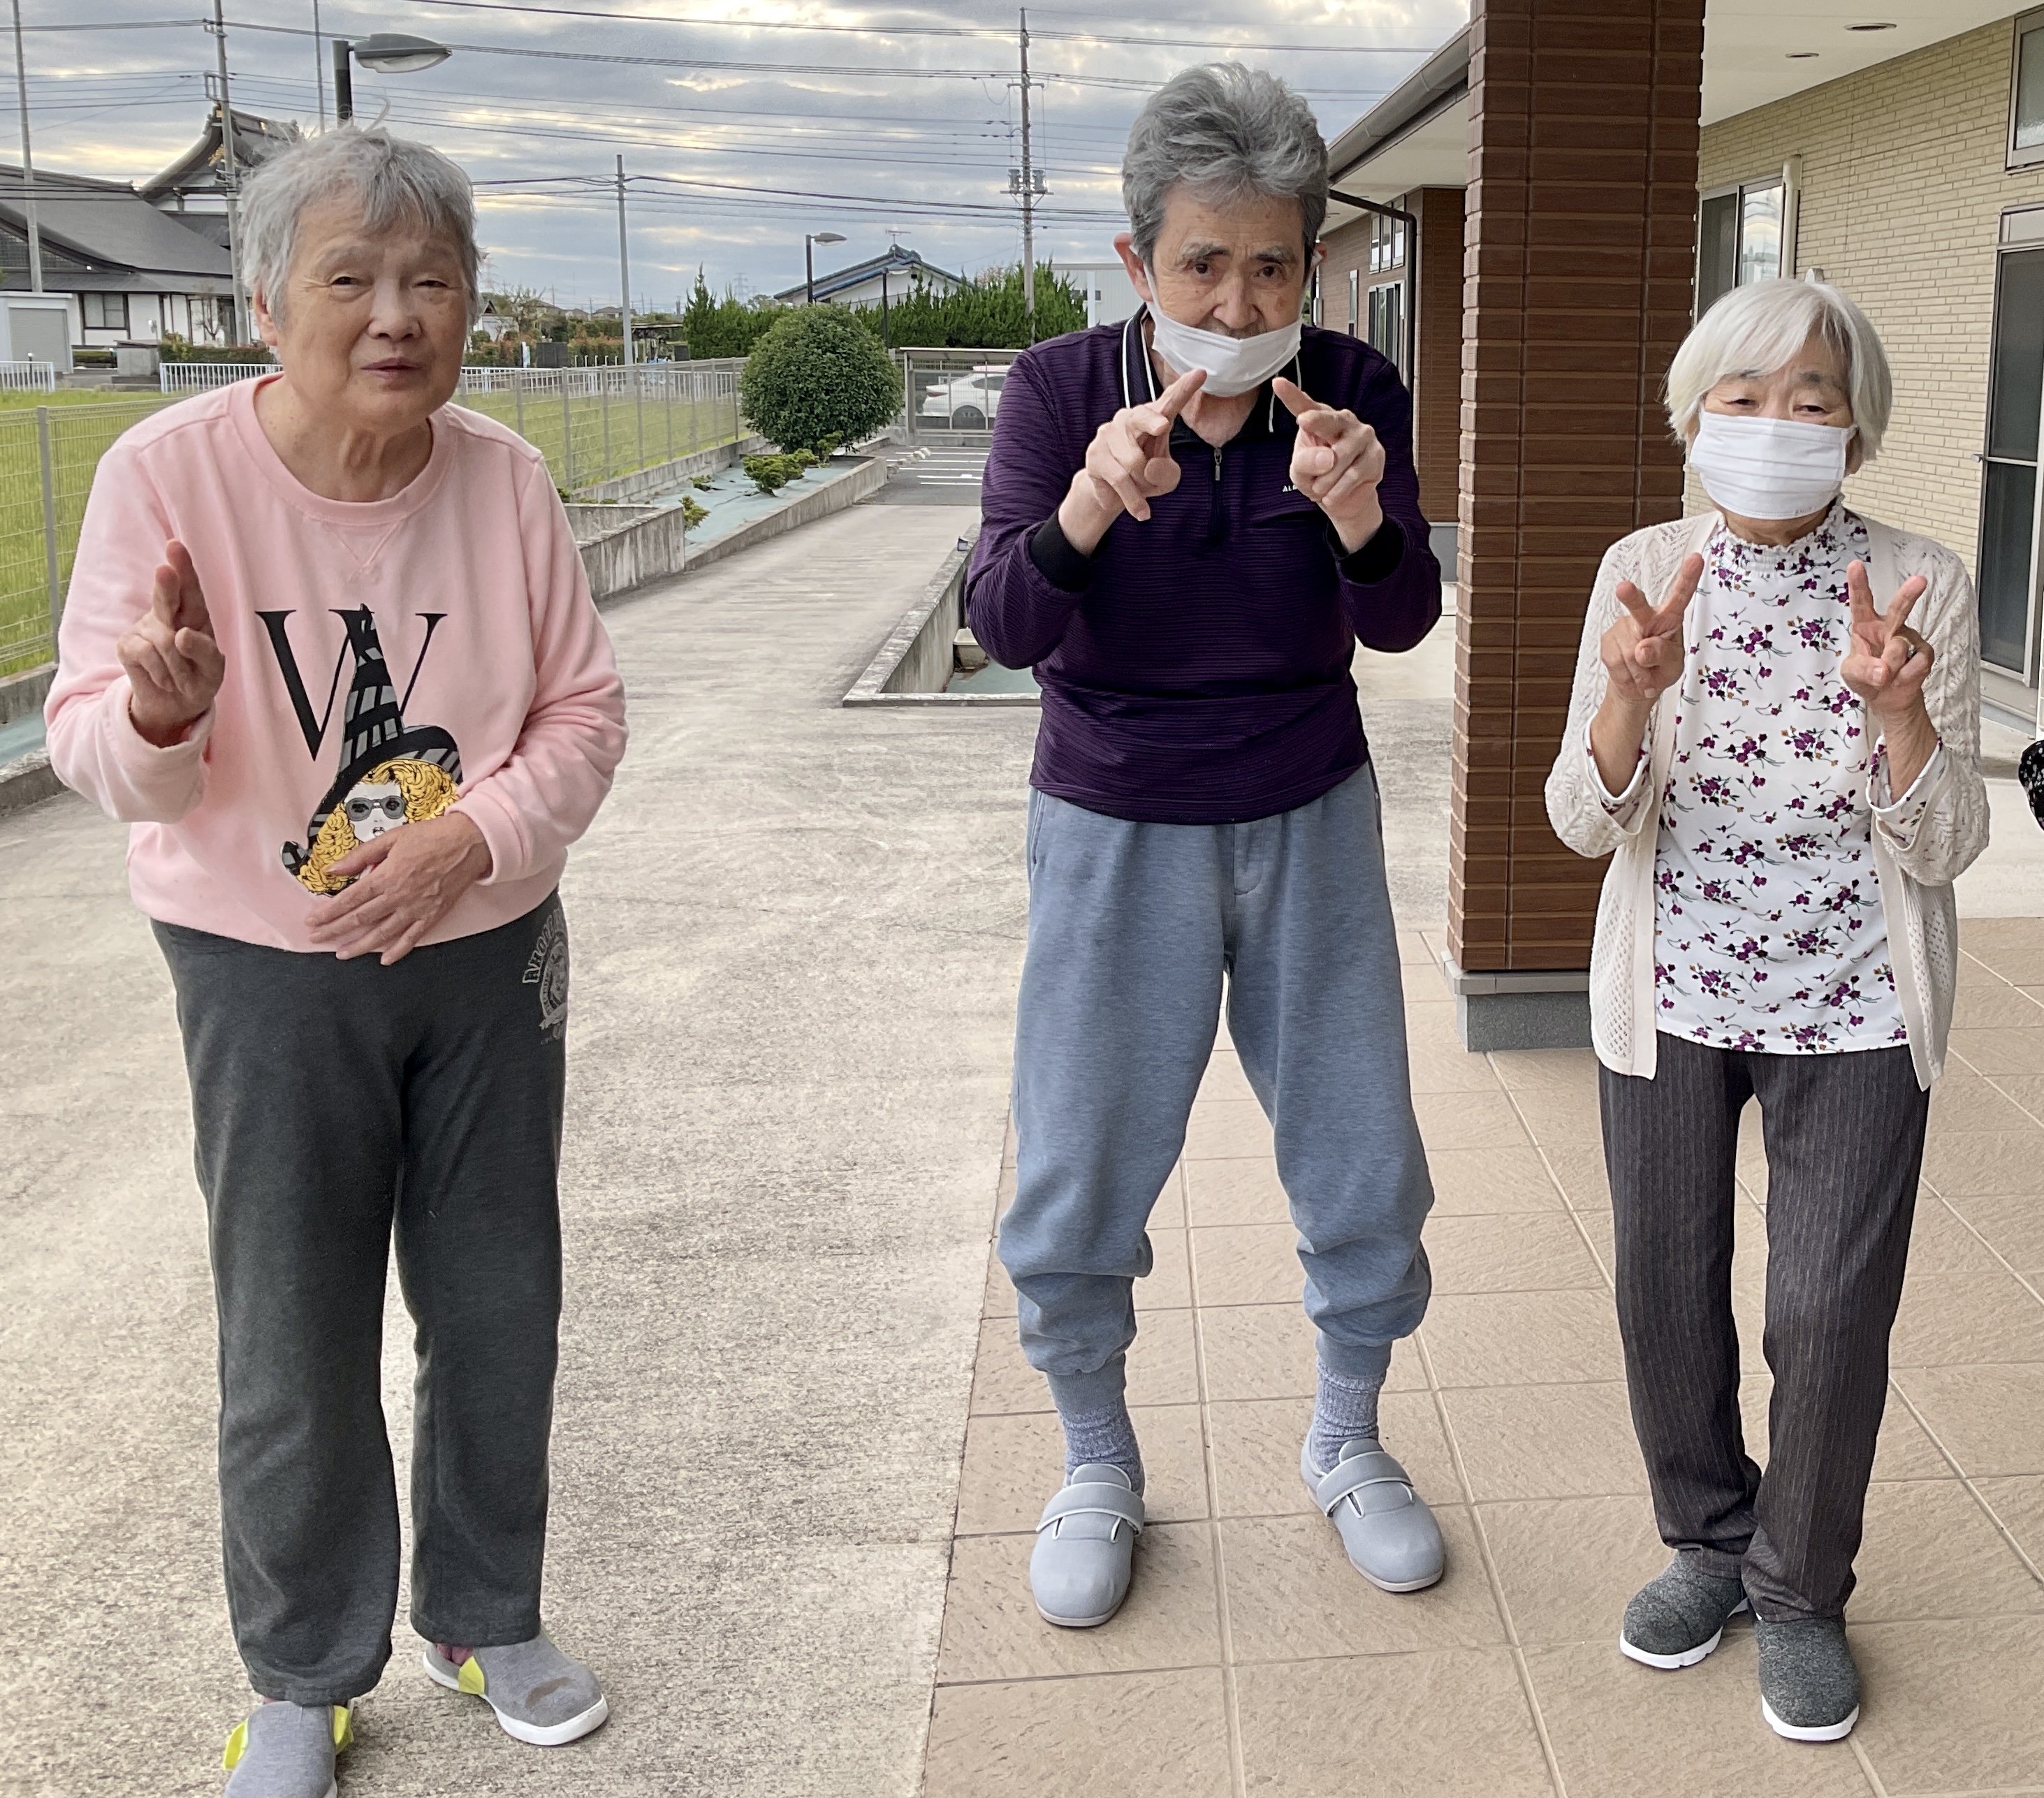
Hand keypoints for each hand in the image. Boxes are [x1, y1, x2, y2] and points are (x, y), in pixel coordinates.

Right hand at [117, 540, 222, 747]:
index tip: (175, 547)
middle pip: (166, 597)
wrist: (176, 705)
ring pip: (164, 642)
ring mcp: (144, 627)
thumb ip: (205, 652)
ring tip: (182, 678)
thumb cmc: (199, 678)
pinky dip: (162, 674)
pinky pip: (147, 656)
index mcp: (193, 614)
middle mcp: (167, 614)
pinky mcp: (127, 645)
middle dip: (166, 584)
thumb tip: (181, 634)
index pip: (189, 587)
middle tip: (165, 570)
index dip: (182, 566)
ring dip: (179, 668)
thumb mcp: (213, 670)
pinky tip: (165, 679)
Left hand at [302, 811, 492, 965]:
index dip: (327, 912)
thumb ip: (361, 856)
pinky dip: (398, 951)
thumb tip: (335, 868)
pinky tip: (385, 959)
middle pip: (360, 919)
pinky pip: (412, 938)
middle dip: (334, 930)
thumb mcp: (391, 838)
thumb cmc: (433, 837)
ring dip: (359, 946)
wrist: (469, 843)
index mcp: (386, 876)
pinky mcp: (432, 915)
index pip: (348, 900)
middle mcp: (398, 896)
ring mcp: (416, 909)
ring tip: (343, 953)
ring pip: (382, 933)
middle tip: (317, 937)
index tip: (313, 920)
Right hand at [1057, 366, 1204, 553]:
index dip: (1185, 388)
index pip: (1170, 400)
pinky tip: (1140, 511)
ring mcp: (1108, 435)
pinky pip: (1119, 479)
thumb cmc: (1145, 477)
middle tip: (1162, 427)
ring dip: (1142, 485)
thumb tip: (1148, 467)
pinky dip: (1132, 499)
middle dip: (1152, 420)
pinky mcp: (1095, 455)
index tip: (1201, 373)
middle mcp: (1129, 420)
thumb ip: (1167, 473)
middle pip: (1141, 417)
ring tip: (1143, 493)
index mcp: (1153, 418)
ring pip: (1133, 462)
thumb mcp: (1166, 479)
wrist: (1112, 494)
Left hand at [1272, 377, 1386, 552]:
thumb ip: (1305, 462)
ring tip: (1321, 488)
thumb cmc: (1318, 477)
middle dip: (1316, 419)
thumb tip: (1328, 458)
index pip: (1304, 406)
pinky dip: (1339, 490)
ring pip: (1339, 457)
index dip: (1291, 395)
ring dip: (1325, 480)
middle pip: (1328, 420)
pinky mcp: (1376, 455)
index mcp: (1319, 419)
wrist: (1342, 500)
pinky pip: (1353, 474)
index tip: (1277, 383)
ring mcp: (1362, 435)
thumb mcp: (1300, 472)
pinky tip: (1332, 495)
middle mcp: (1343, 421)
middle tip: (1304, 420)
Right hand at [1602, 555, 1701, 707]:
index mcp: (1669, 617)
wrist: (1637, 685)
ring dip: (1638, 671)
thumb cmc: (1660, 669)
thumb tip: (1642, 649)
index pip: (1680, 596)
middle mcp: (1645, 616)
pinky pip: (1616, 661)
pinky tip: (1630, 674)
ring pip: (1629, 652)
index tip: (1696, 559)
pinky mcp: (1608, 640)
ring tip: (1643, 674)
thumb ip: (1663, 655)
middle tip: (1624, 588)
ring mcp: (1623, 626)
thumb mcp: (1673, 665)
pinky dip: (1625, 675)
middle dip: (1631, 598)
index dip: (1688, 578)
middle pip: (1638, 606)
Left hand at [1841, 560, 1936, 793]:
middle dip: (1909, 594)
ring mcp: (1909, 639)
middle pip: (1899, 608)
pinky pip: (1916, 665)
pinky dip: (1905, 677)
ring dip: (1891, 666)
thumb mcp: (1852, 674)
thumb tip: (1883, 670)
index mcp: (1865, 625)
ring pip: (1900, 647)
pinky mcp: (1925, 653)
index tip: (1855, 565)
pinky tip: (1901, 678)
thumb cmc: (1867, 677)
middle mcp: (1889, 627)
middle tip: (1919, 581)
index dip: (1858, 584)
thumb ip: (1863, 670)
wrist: (1889, 697)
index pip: (1861, 602)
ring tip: (1886, 675)